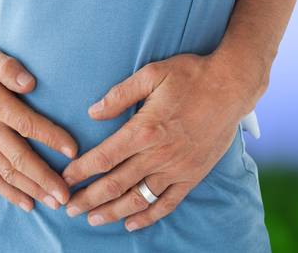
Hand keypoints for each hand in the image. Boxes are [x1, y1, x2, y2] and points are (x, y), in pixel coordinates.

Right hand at [0, 44, 78, 212]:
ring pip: (7, 172)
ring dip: (32, 189)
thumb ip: (8, 66)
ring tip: (55, 203)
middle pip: (19, 157)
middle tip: (67, 194)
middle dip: (44, 177)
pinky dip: (9, 193)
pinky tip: (28, 204)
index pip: (26, 124)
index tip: (74, 150)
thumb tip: (30, 83)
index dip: (51, 138)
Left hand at [62, 53, 253, 231]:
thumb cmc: (191, 75)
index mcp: (145, 130)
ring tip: (93, 219)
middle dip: (89, 198)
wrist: (232, 87)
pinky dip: (148, 216)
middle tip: (69, 208)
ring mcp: (177, 168)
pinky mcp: (192, 175)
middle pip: (116, 183)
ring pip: (139, 198)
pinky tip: (131, 223)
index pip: (104, 157)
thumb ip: (120, 95)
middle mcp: (159, 155)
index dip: (82, 170)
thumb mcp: (152, 74)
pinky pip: (168, 203)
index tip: (65, 179)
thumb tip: (92, 113)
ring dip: (113, 212)